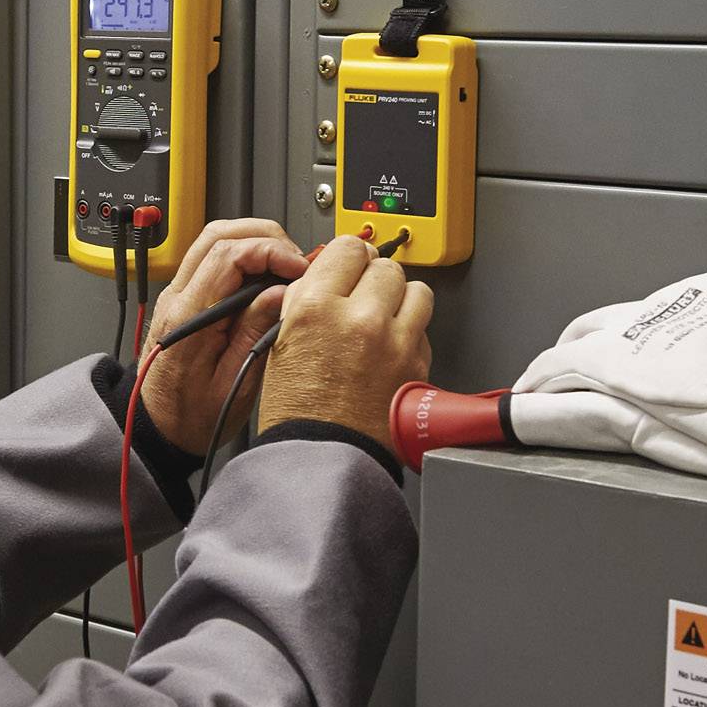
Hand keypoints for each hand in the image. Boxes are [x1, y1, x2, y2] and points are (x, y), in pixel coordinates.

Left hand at [138, 219, 311, 456]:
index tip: (299, 268)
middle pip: (219, 234)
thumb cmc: (190, 416)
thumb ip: (255, 334)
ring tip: (286, 266)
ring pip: (215, 239)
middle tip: (297, 262)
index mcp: (188, 319)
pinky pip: (213, 257)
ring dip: (255, 241)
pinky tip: (267, 275)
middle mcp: (177, 298)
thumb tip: (283, 292)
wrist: (158, 427)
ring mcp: (178, 293)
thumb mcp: (233, 386)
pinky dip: (245, 254)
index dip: (270, 251)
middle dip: (266, 237)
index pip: (227, 256)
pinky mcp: (186, 297)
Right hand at [256, 236, 433, 443]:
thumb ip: (305, 301)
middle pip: (384, 266)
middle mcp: (358, 317)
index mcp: (315, 307)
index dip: (348, 255)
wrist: (324, 459)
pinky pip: (425, 327)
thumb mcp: (281, 343)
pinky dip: (412, 332)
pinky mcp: (418, 363)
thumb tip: (327, 274)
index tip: (349, 264)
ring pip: (416, 289)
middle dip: (374, 278)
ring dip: (400, 300)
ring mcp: (394, 340)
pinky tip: (392, 349)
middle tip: (363, 298)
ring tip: (383, 319)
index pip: (347, 247)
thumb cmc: (299, 413)